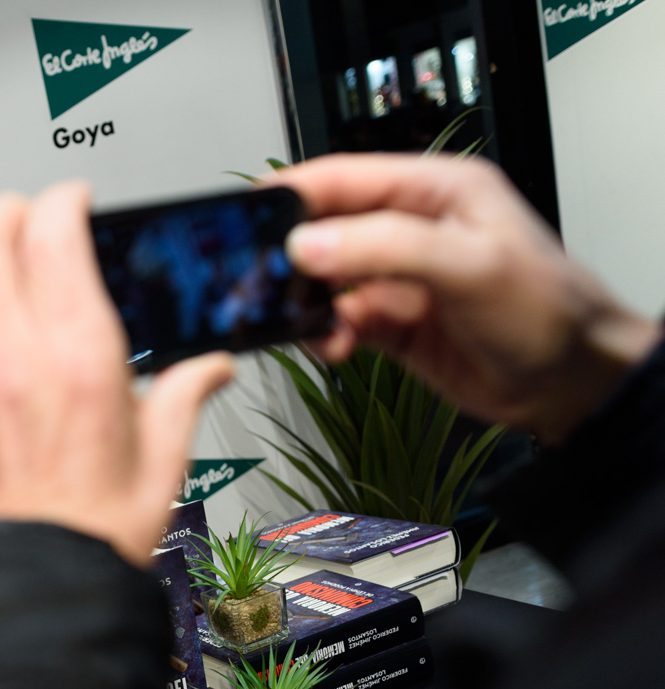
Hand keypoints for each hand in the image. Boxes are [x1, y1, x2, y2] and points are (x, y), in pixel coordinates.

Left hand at [0, 185, 233, 565]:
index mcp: (75, 355)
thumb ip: (184, 396)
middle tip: (19, 218)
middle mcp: (5, 359)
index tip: (72, 205)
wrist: (37, 594)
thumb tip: (210, 367)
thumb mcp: (163, 459)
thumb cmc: (93, 536)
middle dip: (1, 212)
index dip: (61, 202)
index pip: (51, 231)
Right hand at [274, 155, 660, 442]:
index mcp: (436, 190)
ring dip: (303, 303)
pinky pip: (335, 322)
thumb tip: (308, 243)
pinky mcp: (390, 323)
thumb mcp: (470, 265)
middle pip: (325, 228)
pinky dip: (322, 337)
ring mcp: (397, 278)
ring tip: (298, 322)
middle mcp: (411, 228)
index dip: (295, 192)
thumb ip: (386, 248)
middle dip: (289, 254)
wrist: (570, 382)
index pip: (347, 177)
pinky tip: (333, 348)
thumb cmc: (547, 311)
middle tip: (258, 280)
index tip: (247, 214)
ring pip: (323, 280)